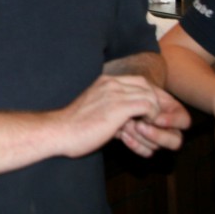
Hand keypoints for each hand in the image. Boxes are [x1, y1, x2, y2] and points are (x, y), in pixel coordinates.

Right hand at [55, 75, 188, 158]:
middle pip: (146, 85)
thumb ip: (110, 109)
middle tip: (154, 119)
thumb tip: (125, 122)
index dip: (147, 96)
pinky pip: (148, 106)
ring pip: (150, 95)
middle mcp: (110, 83)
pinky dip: (152, 116)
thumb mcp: (94, 111)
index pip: (136, 81)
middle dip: (155, 101)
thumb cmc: (73, 127)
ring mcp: (115, 93)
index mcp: (104, 82)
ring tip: (149, 126)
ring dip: (154, 112)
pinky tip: (144, 127)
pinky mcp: (118, 107)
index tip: (150, 112)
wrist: (59, 132)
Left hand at [115, 87, 190, 156]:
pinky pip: (146, 152)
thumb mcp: (143, 89)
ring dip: (141, 137)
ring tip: (125, 125)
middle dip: (157, 135)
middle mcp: (169, 127)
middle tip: (139, 126)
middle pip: (175, 141)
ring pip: (157, 147)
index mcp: (174, 111)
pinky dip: (134, 145)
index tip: (155, 118)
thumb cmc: (132, 91)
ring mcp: (157, 138)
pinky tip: (123, 135)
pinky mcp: (145, 146)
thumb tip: (154, 114)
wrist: (118, 100)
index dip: (172, 121)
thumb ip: (151, 98)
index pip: (184, 121)